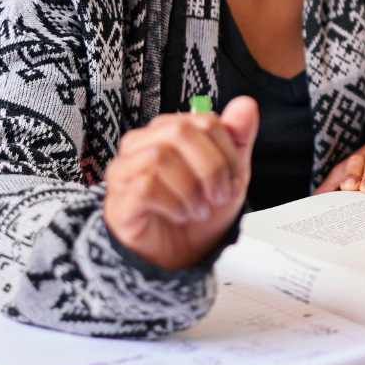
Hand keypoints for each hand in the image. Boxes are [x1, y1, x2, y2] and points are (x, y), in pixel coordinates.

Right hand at [103, 96, 258, 271]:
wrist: (177, 260)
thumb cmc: (198, 214)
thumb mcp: (229, 176)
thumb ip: (237, 138)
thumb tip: (246, 104)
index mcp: (169, 131)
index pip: (204, 120)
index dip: (227, 152)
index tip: (234, 182)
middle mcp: (141, 144)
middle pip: (180, 131)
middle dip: (210, 167)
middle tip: (219, 196)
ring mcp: (124, 171)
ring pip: (160, 156)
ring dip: (191, 188)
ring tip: (198, 209)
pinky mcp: (118, 199)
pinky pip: (145, 185)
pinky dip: (173, 203)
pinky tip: (180, 215)